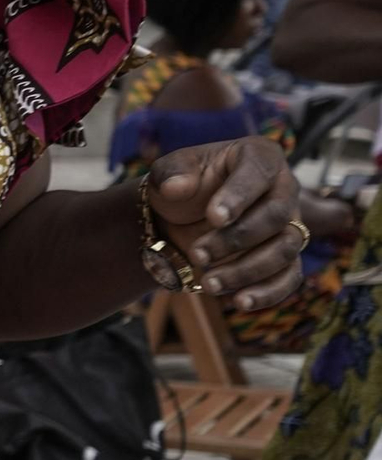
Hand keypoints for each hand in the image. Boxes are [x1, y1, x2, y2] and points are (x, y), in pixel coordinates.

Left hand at [148, 136, 304, 309]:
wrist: (180, 218)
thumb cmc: (180, 188)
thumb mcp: (169, 173)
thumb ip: (171, 174)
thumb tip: (176, 187)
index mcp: (259, 157)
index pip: (257, 174)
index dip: (238, 196)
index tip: (214, 217)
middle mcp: (283, 188)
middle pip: (276, 216)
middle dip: (236, 239)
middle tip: (198, 254)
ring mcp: (289, 224)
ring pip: (285, 249)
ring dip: (247, 270)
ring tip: (210, 283)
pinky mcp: (286, 256)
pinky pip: (289, 277)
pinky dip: (268, 292)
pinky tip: (241, 302)